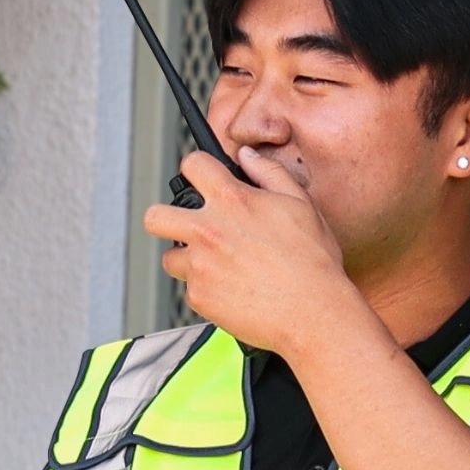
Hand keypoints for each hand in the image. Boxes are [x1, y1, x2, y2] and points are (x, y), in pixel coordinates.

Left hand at [142, 147, 355, 354]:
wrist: (313, 313)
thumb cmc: (313, 264)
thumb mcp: (301, 204)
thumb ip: (269, 173)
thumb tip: (247, 156)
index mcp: (233, 201)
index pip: (192, 166)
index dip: (197, 170)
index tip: (202, 180)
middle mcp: (209, 231)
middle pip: (155, 216)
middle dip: (166, 218)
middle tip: (184, 226)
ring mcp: (200, 266)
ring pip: (170, 258)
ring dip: (188, 261)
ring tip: (216, 267)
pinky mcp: (200, 298)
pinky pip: (190, 290)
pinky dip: (207, 291)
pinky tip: (233, 291)